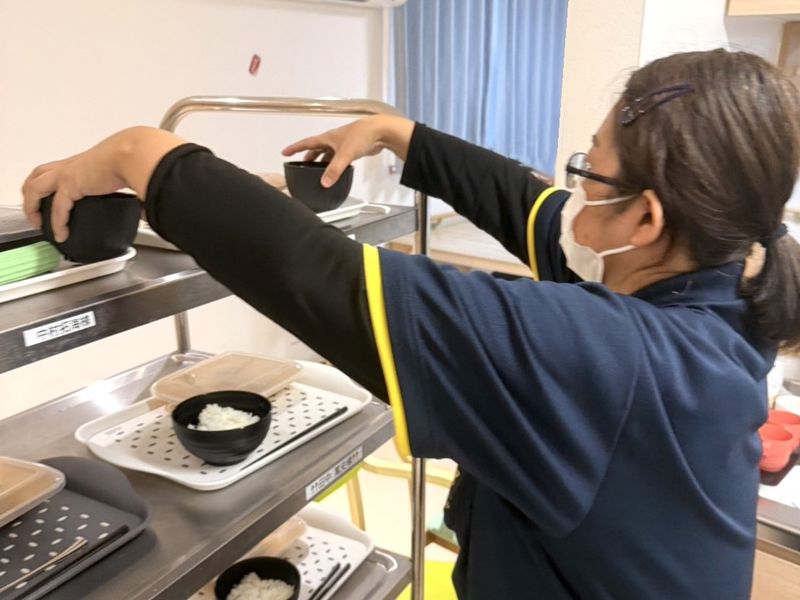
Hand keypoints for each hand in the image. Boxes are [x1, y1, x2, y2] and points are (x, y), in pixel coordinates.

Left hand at [21, 127, 183, 241]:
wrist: (137, 154)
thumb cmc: (138, 158)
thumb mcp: (132, 177)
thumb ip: (136, 196)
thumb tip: (145, 212)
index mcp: (86, 162)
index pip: (61, 170)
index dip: (53, 184)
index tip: (55, 200)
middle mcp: (73, 166)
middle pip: (39, 174)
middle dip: (31, 192)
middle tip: (35, 209)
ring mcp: (68, 174)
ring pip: (34, 187)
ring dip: (32, 206)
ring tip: (38, 223)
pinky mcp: (70, 185)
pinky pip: (57, 209)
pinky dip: (57, 224)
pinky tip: (60, 234)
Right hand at [282, 114, 413, 187]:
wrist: (380, 131)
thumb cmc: (362, 135)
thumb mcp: (345, 155)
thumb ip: (334, 170)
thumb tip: (325, 183)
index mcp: (327, 138)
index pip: (306, 143)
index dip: (295, 148)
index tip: (285, 153)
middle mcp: (333, 140)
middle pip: (316, 149)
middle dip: (308, 158)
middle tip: (301, 166)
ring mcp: (342, 144)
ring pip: (327, 154)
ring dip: (322, 162)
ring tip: (317, 172)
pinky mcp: (352, 149)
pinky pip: (338, 158)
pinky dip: (334, 164)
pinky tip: (336, 170)